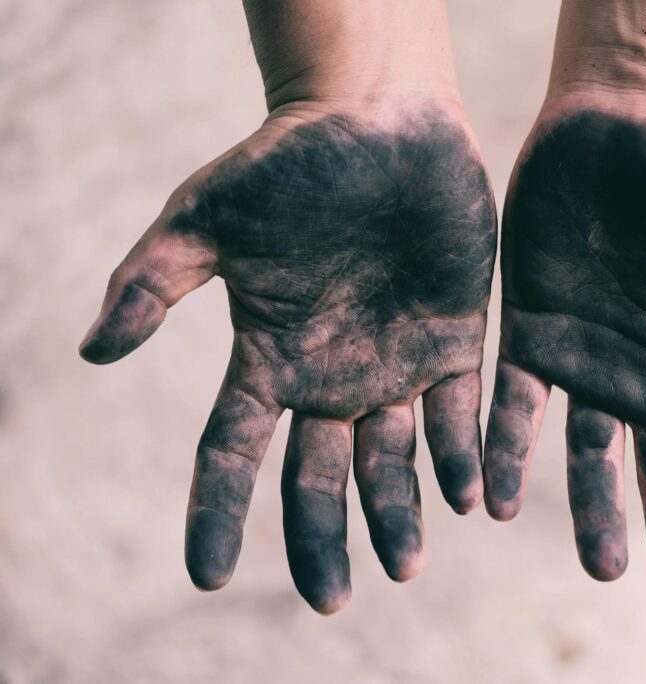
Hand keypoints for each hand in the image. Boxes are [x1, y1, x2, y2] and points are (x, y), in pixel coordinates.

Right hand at [80, 100, 496, 612]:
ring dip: (400, 513)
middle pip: (320, 480)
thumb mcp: (207, 217)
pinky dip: (464, 459)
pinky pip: (461, 416)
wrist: (380, 122)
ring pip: (394, 463)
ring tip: (407, 563)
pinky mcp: (453, 343)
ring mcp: (395, 365)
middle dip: (324, 540)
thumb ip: (154, 281)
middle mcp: (331, 377)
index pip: (232, 452)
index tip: (207, 576)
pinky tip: (470, 498)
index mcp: (268, 357)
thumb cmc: (289, 162)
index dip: (216, 513)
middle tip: (335, 600)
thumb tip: (93, 350)